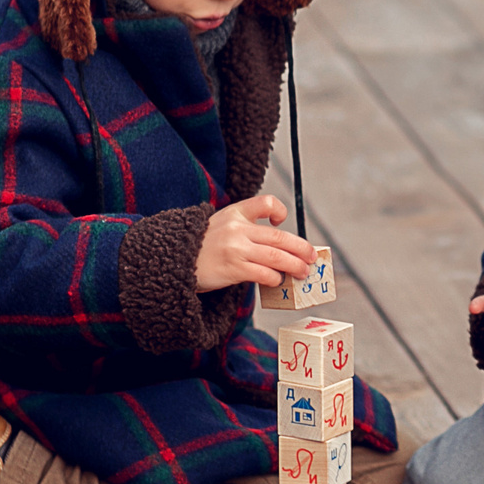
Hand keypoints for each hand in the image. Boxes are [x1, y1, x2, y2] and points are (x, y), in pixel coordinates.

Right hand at [196, 196, 316, 292]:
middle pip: (280, 237)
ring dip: (294, 265)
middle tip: (312, 257)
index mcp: (235, 213)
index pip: (266, 203)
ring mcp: (236, 249)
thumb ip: (244, 228)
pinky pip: (263, 273)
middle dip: (301, 248)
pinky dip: (275, 278)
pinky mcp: (233, 269)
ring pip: (277, 256)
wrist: (171, 261)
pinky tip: (277, 280)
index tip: (281, 221)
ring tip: (303, 272)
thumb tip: (276, 245)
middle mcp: (237, 228)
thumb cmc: (200, 247)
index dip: (280, 210)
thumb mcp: (219, 225)